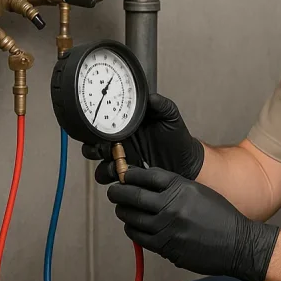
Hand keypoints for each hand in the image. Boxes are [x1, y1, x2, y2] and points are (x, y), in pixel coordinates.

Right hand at [82, 93, 203, 183]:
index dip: (95, 129)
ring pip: (100, 167)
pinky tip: (127, 179)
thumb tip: (150, 97)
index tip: (100, 133)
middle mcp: (120, 144)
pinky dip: (116, 182)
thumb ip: (161, 105)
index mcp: (125, 127)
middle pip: (93, 146)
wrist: (187, 161)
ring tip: (118, 168)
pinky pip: (113, 182)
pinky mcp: (129, 178)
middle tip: (107, 150)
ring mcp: (123, 162)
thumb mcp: (170, 116)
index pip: (100, 126)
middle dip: (94, 150)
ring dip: (104, 168)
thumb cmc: (177, 137)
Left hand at [107, 167, 279, 280]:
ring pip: (131, 216)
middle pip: (132, 195)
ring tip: (123, 209)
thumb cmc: (220, 216)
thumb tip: (146, 185)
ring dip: (123, 212)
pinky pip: (138, 236)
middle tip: (114, 192)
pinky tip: (134, 226)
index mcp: (181, 187)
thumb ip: (174, 188)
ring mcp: (166, 227)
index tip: (124, 174)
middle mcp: (171, 205)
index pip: (146, 175)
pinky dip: (132, 229)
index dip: (130, 174)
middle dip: (118, 192)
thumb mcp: (198, 192)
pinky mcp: (165, 246)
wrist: (237, 244)